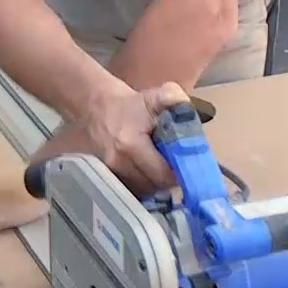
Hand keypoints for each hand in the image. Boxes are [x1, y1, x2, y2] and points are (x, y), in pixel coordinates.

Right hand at [67, 80, 190, 195]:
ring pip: (143, 191)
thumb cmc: (132, 104)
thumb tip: (189, 112)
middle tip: (177, 166)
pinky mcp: (107, 177)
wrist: (98, 107)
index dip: (179, 172)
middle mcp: (118, 162)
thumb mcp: (157, 97)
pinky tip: (148, 171)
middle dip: (169, 179)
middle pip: (154, 186)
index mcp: (131, 145)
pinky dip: (144, 184)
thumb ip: (175, 100)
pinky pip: (132, 189)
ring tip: (162, 167)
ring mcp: (110, 172)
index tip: (188, 165)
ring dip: (156, 183)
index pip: (162, 174)